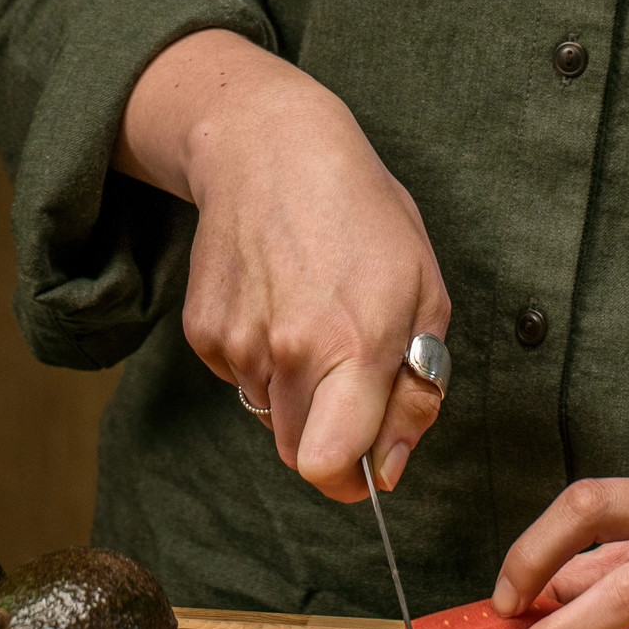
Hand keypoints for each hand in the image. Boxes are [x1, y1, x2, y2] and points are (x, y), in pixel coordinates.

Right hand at [112, 30, 449, 501]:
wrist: (268, 150)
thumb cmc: (362, 216)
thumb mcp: (425, 293)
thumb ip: (415, 392)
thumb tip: (387, 468)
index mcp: (354, 345)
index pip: (328, 465)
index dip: (350, 479)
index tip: (367, 464)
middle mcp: (287, 351)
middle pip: (297, 454)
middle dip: (328, 437)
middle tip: (351, 380)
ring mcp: (236, 343)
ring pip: (270, 414)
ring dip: (297, 392)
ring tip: (314, 318)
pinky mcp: (202, 331)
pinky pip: (238, 379)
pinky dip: (261, 360)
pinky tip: (278, 303)